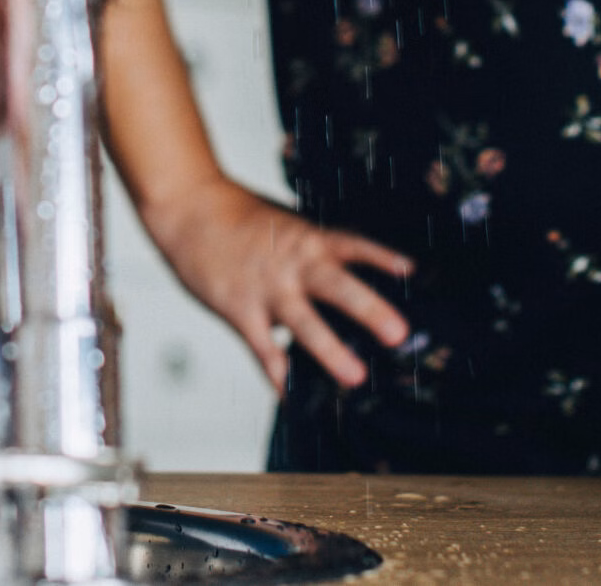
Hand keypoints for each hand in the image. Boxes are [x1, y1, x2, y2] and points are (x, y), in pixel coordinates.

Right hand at [143, 176, 412, 390]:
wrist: (189, 207)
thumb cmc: (238, 216)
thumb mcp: (284, 223)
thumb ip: (313, 250)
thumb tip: (344, 274)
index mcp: (307, 238)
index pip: (352, 246)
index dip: (381, 258)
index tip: (411, 271)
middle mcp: (292, 263)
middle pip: (337, 286)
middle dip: (369, 310)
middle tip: (397, 333)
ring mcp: (266, 288)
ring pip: (304, 323)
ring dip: (331, 351)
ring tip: (354, 377)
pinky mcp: (239, 308)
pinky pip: (262, 348)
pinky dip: (277, 373)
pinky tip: (290, 394)